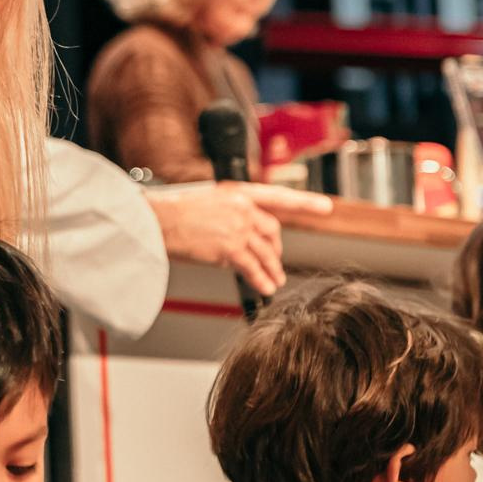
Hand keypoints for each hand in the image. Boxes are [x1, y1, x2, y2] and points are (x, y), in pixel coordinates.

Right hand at [146, 182, 331, 296]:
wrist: (157, 221)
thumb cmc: (174, 213)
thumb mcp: (208, 202)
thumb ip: (229, 212)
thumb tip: (240, 230)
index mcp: (237, 193)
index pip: (278, 196)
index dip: (305, 202)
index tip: (325, 206)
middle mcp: (241, 208)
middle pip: (272, 231)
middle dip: (276, 250)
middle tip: (276, 261)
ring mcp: (238, 228)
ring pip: (266, 253)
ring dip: (272, 270)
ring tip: (275, 280)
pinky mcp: (230, 249)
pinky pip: (253, 268)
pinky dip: (261, 280)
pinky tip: (265, 288)